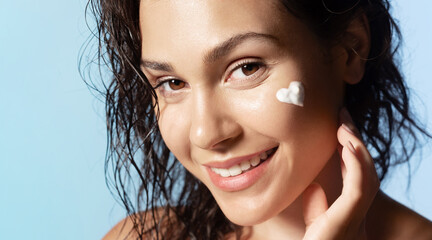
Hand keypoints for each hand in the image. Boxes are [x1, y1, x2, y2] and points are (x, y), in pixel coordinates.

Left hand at [302, 108, 379, 239]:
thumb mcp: (313, 224)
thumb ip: (317, 206)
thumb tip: (314, 187)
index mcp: (349, 215)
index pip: (357, 177)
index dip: (352, 152)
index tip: (340, 128)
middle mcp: (357, 215)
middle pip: (364, 171)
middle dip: (355, 143)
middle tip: (343, 117)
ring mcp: (354, 218)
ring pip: (365, 176)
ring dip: (356, 148)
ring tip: (345, 125)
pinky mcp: (347, 220)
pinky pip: (358, 188)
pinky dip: (357, 165)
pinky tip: (347, 145)